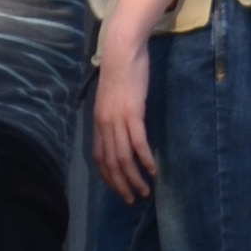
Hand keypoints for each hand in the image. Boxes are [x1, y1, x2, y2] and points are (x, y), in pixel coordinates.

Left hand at [92, 34, 156, 200]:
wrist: (121, 51)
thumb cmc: (119, 72)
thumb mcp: (111, 99)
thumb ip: (113, 116)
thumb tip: (119, 131)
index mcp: (98, 123)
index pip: (99, 159)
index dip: (108, 178)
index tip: (119, 190)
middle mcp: (105, 125)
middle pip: (111, 164)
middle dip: (121, 185)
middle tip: (133, 199)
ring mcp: (118, 120)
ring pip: (123, 158)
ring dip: (134, 178)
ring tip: (145, 191)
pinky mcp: (133, 113)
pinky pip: (138, 143)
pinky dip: (145, 159)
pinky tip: (153, 170)